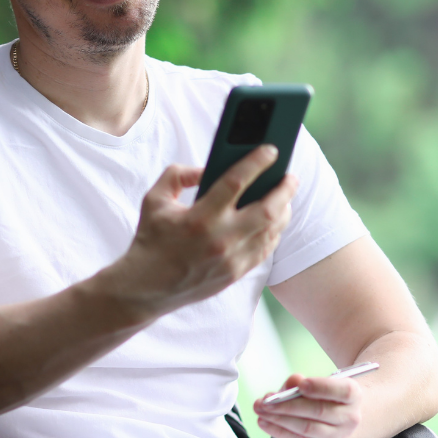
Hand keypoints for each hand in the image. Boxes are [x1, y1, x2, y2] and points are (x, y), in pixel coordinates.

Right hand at [100, 144, 298, 318]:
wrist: (147, 287)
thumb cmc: (151, 239)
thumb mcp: (154, 199)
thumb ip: (178, 175)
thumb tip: (206, 169)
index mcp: (200, 217)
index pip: (236, 182)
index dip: (257, 162)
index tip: (271, 150)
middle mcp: (220, 239)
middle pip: (267, 209)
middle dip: (284, 189)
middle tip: (290, 176)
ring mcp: (231, 259)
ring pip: (272, 231)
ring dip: (283, 210)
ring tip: (285, 196)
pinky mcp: (236, 273)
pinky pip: (265, 249)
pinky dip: (274, 232)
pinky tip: (274, 220)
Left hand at [253, 372, 362, 437]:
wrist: (332, 430)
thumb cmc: (320, 403)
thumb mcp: (313, 387)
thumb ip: (299, 383)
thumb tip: (292, 382)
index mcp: (353, 396)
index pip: (343, 390)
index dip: (321, 387)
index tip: (301, 385)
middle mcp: (350, 420)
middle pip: (318, 411)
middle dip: (288, 405)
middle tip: (266, 400)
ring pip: (306, 428)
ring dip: (278, 419)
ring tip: (261, 410)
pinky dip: (278, 432)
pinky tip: (265, 423)